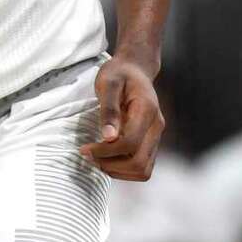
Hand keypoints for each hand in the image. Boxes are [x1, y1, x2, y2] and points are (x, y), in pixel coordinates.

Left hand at [79, 55, 163, 180]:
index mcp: (147, 111)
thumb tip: (108, 137)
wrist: (135, 70)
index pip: (130, 144)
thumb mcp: (108, 84)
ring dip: (117, 171)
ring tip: (97, 158)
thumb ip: (109, 110)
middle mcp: (156, 127)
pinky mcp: (151, 143)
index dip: (105, 152)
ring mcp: (156, 137)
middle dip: (111, 165)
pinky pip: (141, 167)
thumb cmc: (119, 74)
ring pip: (142, 170)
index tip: (85, 148)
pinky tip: (107, 157)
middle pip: (139, 164)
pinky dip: (123, 169)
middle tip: (90, 156)